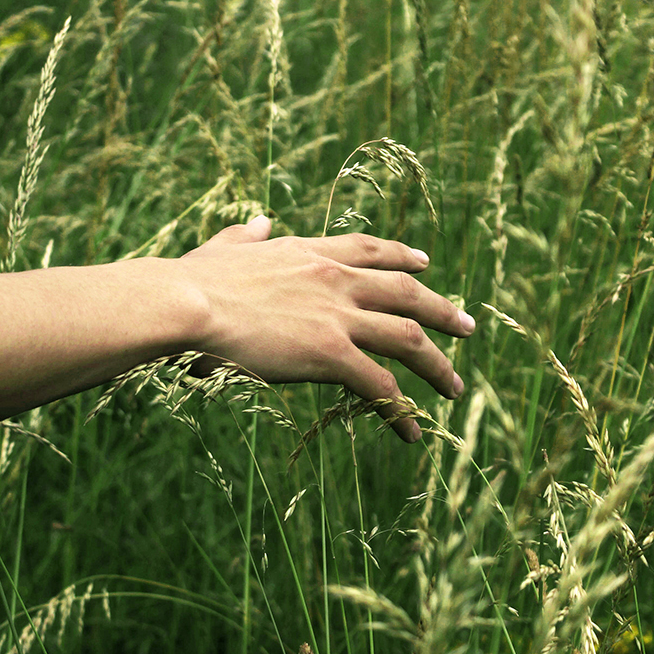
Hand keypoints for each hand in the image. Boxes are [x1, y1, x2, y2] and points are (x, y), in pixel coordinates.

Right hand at [172, 216, 474, 441]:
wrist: (185, 304)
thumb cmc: (189, 282)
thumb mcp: (221, 249)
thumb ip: (244, 236)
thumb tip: (257, 220)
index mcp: (308, 252)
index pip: (368, 249)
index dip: (402, 256)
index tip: (425, 263)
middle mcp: (334, 279)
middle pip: (406, 292)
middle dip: (441, 310)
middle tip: (468, 326)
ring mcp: (337, 316)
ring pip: (408, 339)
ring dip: (437, 365)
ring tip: (454, 388)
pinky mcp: (331, 354)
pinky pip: (381, 387)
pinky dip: (402, 411)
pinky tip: (413, 432)